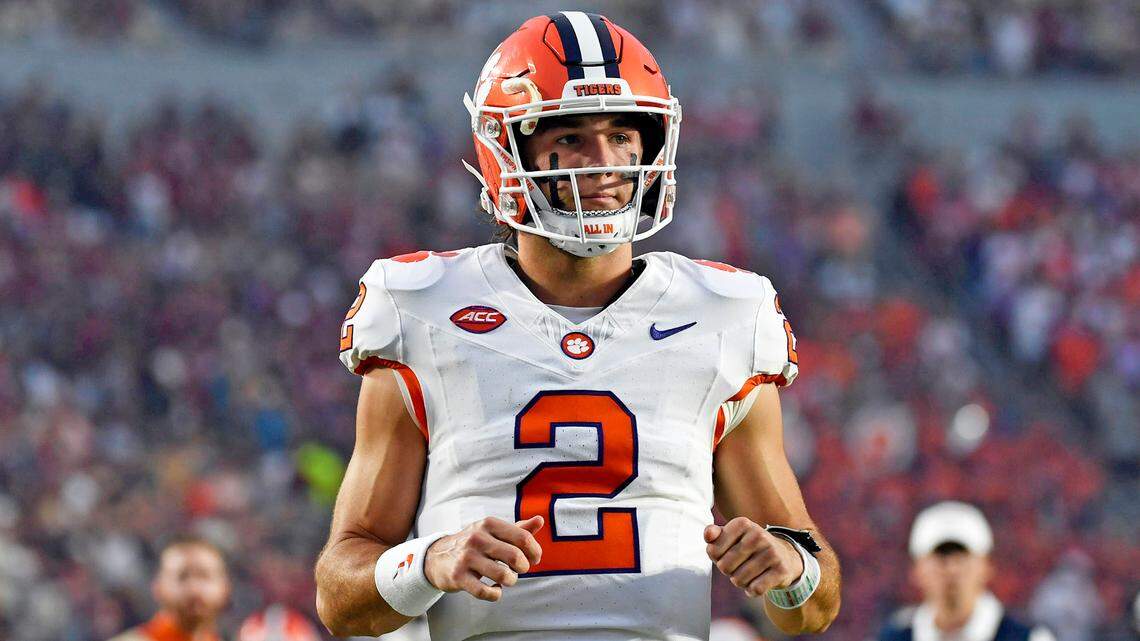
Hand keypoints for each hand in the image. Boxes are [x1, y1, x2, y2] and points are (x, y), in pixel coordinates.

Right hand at [424, 516, 543, 601]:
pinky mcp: (458, 577)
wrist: (438, 557)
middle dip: (524, 567)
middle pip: (515, 556)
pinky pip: (485, 591)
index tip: (534, 559)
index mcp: (489, 524)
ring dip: (511, 580)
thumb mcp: (493, 532)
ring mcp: (466, 557)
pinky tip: (495, 588)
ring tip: (507, 578)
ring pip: (503, 575)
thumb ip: (518, 529)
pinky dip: (495, 593)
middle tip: (520, 569)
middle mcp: (477, 538)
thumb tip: (540, 520)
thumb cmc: (475, 544)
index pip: (523, 537)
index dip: (535, 551)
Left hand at [704, 517, 802, 597]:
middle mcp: (758, 534)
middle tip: (740, 566)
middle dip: (729, 572)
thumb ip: (713, 534)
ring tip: (749, 573)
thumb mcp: (730, 536)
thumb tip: (708, 535)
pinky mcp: (781, 569)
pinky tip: (758, 583)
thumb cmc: (748, 547)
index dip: (717, 558)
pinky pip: (756, 589)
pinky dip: (752, 591)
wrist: (784, 556)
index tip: (728, 554)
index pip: (713, 551)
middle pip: (724, 567)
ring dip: (740, 582)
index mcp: (742, 523)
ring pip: (739, 580)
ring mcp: (772, 552)